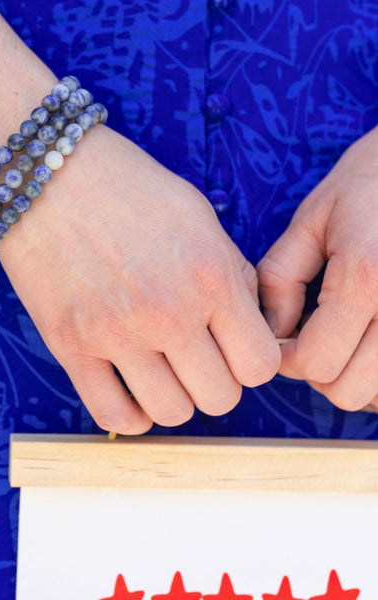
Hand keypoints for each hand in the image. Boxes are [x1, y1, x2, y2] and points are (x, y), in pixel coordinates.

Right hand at [0, 126, 279, 433]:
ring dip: (174, 399)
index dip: (250, 361)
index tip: (232, 348)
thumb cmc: (126, 187)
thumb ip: (232, 274)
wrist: (45, 172)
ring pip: (171, 414)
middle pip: (219, 398)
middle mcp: (167, 312)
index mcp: (210, 276)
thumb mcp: (199, 215)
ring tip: (161, 371)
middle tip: (196, 358)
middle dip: (215, 383)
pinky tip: (131, 389)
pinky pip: (112, 416)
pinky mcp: (69, 345)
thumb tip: (247, 324)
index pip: (259, 365)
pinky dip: (131, 415)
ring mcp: (115, 333)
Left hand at [258, 126, 377, 410]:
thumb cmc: (368, 185)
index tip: (282, 338)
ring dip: (351, 377)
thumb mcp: (311, 222)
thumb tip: (274, 332)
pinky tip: (370, 342)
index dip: (285, 360)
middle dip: (316, 371)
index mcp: (366, 278)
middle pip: (347, 390)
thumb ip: (280, 279)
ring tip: (343, 338)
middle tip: (311, 338)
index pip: (314, 362)